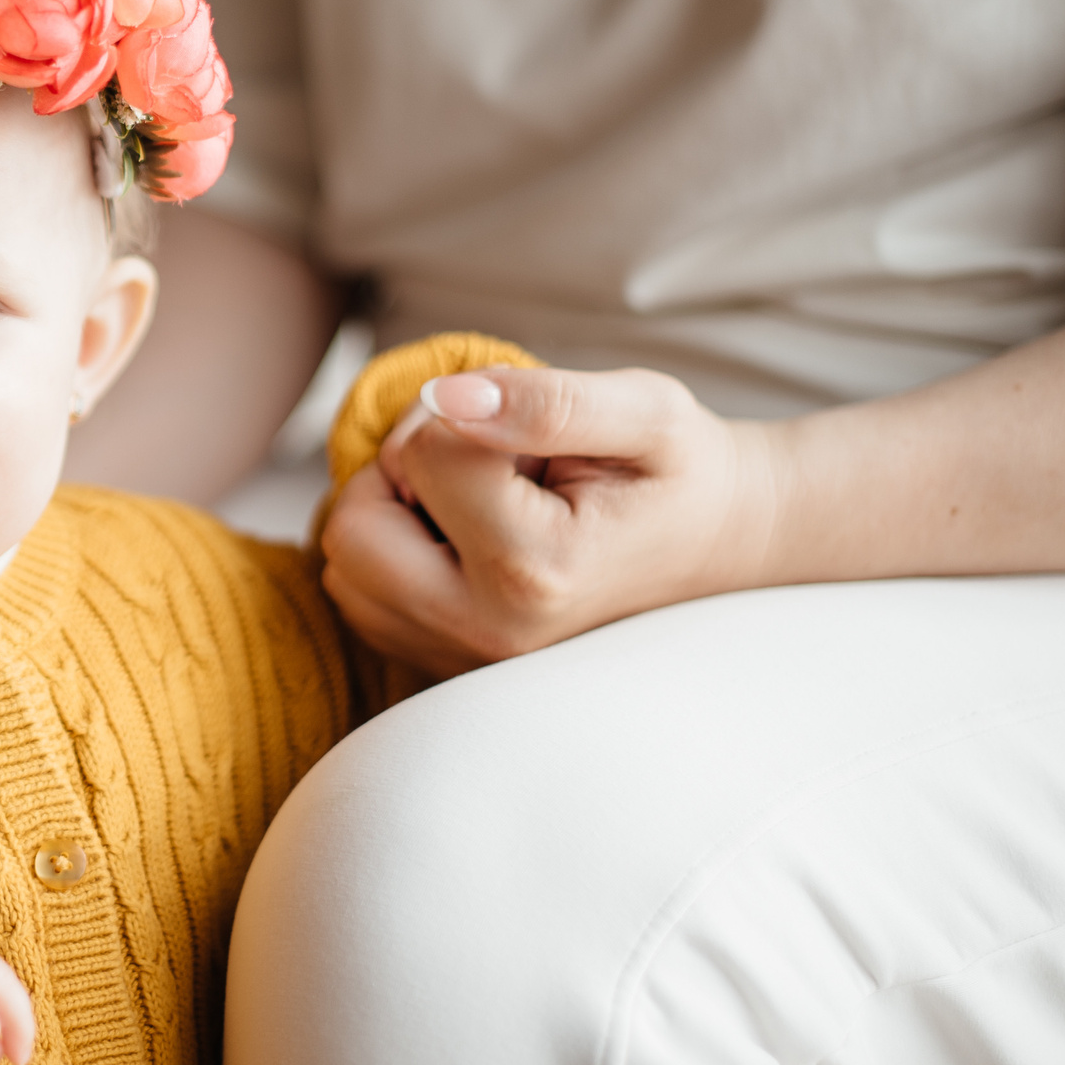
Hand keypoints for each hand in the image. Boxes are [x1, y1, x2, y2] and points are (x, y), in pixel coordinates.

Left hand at [319, 365, 779, 676]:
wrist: (720, 542)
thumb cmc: (683, 470)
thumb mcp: (646, 411)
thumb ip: (544, 401)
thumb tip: (444, 399)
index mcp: (535, 571)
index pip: (420, 455)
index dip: (462, 418)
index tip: (531, 443)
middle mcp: (486, 632)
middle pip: (352, 528)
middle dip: (403, 472)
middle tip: (485, 469)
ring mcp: (459, 660)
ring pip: (345, 564)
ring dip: (394, 515)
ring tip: (483, 507)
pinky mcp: (440, 665)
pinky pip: (360, 595)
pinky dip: (391, 553)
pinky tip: (463, 541)